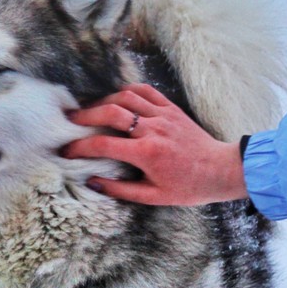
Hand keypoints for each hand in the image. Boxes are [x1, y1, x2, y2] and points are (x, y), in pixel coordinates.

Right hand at [62, 83, 248, 205]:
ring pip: (126, 97)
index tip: (67, 150)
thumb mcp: (154, 197)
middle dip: (86, 115)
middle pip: (110, 112)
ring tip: (91, 110)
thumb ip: (121, 189)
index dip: (80, 147)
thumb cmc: (189, 187)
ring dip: (104, 101)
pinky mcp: (172, 109)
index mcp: (147, 153)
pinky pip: (145, 91)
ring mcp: (163, 116)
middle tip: (71, 121)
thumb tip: (93, 182)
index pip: (104, 145)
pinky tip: (117, 98)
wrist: (220, 170)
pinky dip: (127, 90)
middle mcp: (153, 130)